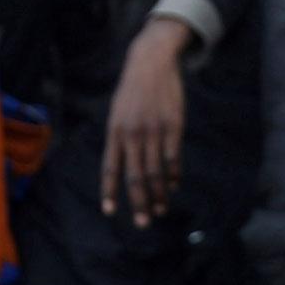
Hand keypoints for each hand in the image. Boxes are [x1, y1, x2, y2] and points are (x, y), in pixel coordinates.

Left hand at [100, 17, 192, 228]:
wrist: (151, 62)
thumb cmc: (133, 91)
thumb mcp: (118, 113)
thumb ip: (120, 140)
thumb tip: (126, 170)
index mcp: (115, 131)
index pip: (110, 168)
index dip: (109, 191)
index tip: (110, 212)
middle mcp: (132, 134)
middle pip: (135, 176)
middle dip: (139, 202)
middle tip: (144, 223)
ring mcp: (153, 131)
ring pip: (155, 171)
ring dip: (159, 194)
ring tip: (161, 209)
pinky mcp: (172, 126)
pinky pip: (172, 158)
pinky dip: (173, 175)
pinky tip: (174, 186)